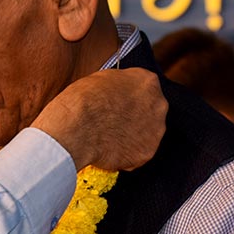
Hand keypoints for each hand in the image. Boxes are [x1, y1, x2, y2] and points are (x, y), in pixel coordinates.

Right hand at [32, 67, 165, 170]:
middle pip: (149, 111)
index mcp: (147, 81)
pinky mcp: (146, 152)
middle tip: (113, 122)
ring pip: (145, 134)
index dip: (127, 97)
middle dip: (133, 117)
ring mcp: (155, 130)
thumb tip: (116, 94)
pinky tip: (108, 150)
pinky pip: (137, 154)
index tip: (117, 104)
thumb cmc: (81, 103)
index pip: (143, 88)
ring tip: (107, 138)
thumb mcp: (100, 79)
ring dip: (130, 136)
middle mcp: (158, 104)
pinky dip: (125, 154)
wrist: (75, 129)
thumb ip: (117, 86)